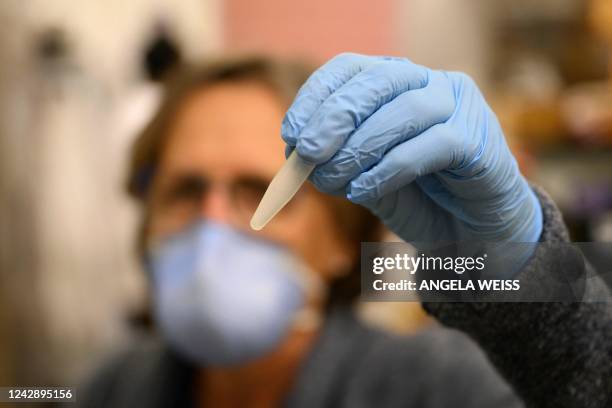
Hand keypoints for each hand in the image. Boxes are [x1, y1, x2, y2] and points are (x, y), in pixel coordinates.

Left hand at [281, 53, 541, 255]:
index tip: (290, 134)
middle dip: (336, 117)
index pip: (350, 68)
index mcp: (395, 82)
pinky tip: (362, 190)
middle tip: (307, 153)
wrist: (466, 232)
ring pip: (406, 110)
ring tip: (331, 182)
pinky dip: (389, 169)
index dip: (316, 96)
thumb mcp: (363, 176)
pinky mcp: (478, 138)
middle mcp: (428, 83)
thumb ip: (336, 160)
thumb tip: (297, 153)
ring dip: (359, 148)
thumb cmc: (414, 197)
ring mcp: (458, 106)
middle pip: (379, 81)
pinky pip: (431, 145)